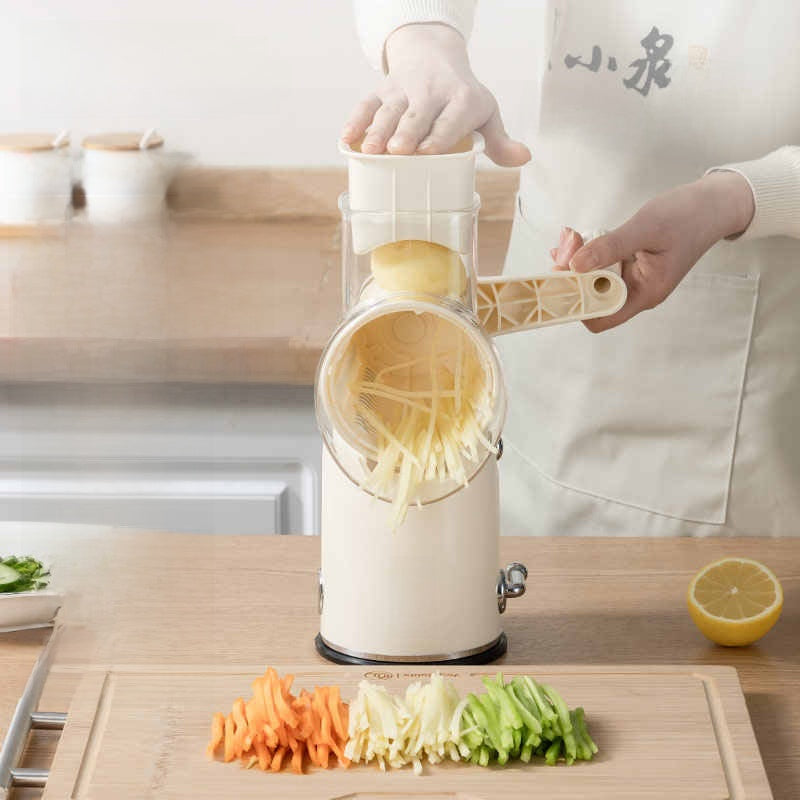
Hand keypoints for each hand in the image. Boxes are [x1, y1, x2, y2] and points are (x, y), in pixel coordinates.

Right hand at [342, 23, 529, 166]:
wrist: (434, 55)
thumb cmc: (462, 98)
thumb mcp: (485, 113)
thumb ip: (499, 141)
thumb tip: (523, 158)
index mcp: (461, 100)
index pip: (451, 119)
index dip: (440, 135)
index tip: (429, 152)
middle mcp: (431, 92)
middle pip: (416, 115)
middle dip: (406, 133)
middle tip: (396, 151)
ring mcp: (403, 91)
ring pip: (388, 111)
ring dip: (377, 130)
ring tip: (370, 151)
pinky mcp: (382, 91)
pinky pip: (366, 104)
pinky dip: (355, 121)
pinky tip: (346, 139)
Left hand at [550, 172, 754, 331]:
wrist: (714, 203)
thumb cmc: (688, 216)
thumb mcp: (646, 229)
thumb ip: (610, 246)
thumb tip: (574, 264)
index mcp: (645, 294)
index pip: (600, 319)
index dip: (577, 305)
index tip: (562, 278)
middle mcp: (636, 291)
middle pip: (590, 298)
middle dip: (571, 275)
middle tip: (565, 247)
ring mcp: (631, 277)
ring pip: (591, 278)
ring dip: (575, 260)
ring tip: (570, 237)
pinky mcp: (627, 261)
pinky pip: (598, 263)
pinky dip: (585, 251)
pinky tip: (576, 237)